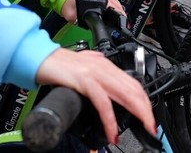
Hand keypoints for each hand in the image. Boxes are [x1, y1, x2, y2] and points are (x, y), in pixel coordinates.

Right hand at [35, 47, 156, 144]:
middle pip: (134, 89)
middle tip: (152, 126)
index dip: (144, 100)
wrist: (39, 57)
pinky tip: (113, 132)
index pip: (133, 83)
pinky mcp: (84, 80)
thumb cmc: (57, 63)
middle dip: (147, 109)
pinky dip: (110, 120)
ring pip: (125, 94)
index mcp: (106, 64)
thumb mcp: (83, 66)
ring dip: (138, 113)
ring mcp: (95, 73)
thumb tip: (104, 81)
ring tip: (143, 127)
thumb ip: (96, 72)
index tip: (149, 116)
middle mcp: (104, 67)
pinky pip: (103, 103)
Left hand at [61, 0, 124, 22]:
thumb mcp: (72, 15)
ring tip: (120, 18)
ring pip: (114, 0)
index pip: (112, 5)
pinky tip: (113, 11)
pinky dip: (113, 5)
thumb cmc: (66, 0)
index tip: (122, 22)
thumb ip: (80, 22)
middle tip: (123, 23)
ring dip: (117, 9)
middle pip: (116, 2)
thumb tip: (87, 27)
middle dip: (121, 13)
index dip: (119, 15)